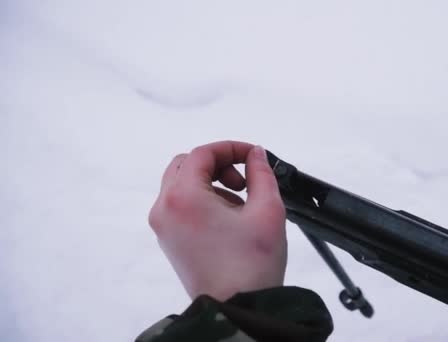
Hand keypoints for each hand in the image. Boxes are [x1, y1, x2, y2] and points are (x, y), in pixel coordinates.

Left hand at [148, 141, 286, 300]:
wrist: (238, 309)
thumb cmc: (251, 266)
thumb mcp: (267, 210)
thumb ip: (261, 173)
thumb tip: (255, 154)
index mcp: (183, 198)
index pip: (202, 154)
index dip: (231, 148)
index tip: (252, 155)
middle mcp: (165, 209)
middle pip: (186, 165)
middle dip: (218, 165)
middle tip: (244, 181)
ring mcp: (164, 227)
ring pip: (182, 184)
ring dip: (211, 183)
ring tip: (240, 205)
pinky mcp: (170, 240)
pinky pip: (181, 205)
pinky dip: (203, 200)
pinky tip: (229, 219)